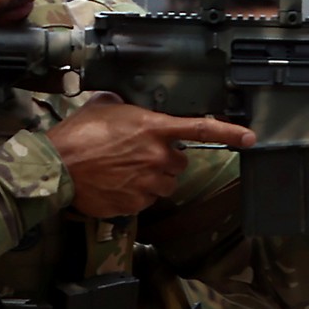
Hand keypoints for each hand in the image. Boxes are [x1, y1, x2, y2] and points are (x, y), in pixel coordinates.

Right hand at [46, 94, 254, 217]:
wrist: (57, 167)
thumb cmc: (77, 134)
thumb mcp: (105, 107)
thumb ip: (128, 106)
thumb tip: (129, 104)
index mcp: (154, 128)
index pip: (200, 129)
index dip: (229, 133)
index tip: (250, 137)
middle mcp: (157, 156)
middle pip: (179, 162)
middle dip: (164, 160)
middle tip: (138, 155)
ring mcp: (148, 182)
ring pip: (165, 184)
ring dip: (152, 179)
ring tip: (124, 170)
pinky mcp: (136, 203)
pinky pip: (146, 200)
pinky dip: (135, 194)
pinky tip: (115, 184)